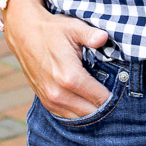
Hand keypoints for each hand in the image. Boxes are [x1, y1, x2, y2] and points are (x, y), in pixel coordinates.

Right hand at [2, 0, 111, 117]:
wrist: (24, 34)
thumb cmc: (52, 30)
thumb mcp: (73, 27)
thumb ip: (91, 35)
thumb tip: (104, 38)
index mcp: (69, 77)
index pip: (100, 98)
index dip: (114, 95)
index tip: (120, 87)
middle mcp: (58, 93)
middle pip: (91, 112)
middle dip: (104, 105)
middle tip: (113, 93)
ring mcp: (50, 100)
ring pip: (79, 117)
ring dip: (91, 110)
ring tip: (99, 96)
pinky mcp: (45, 101)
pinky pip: (67, 115)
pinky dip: (78, 111)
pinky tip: (85, 99)